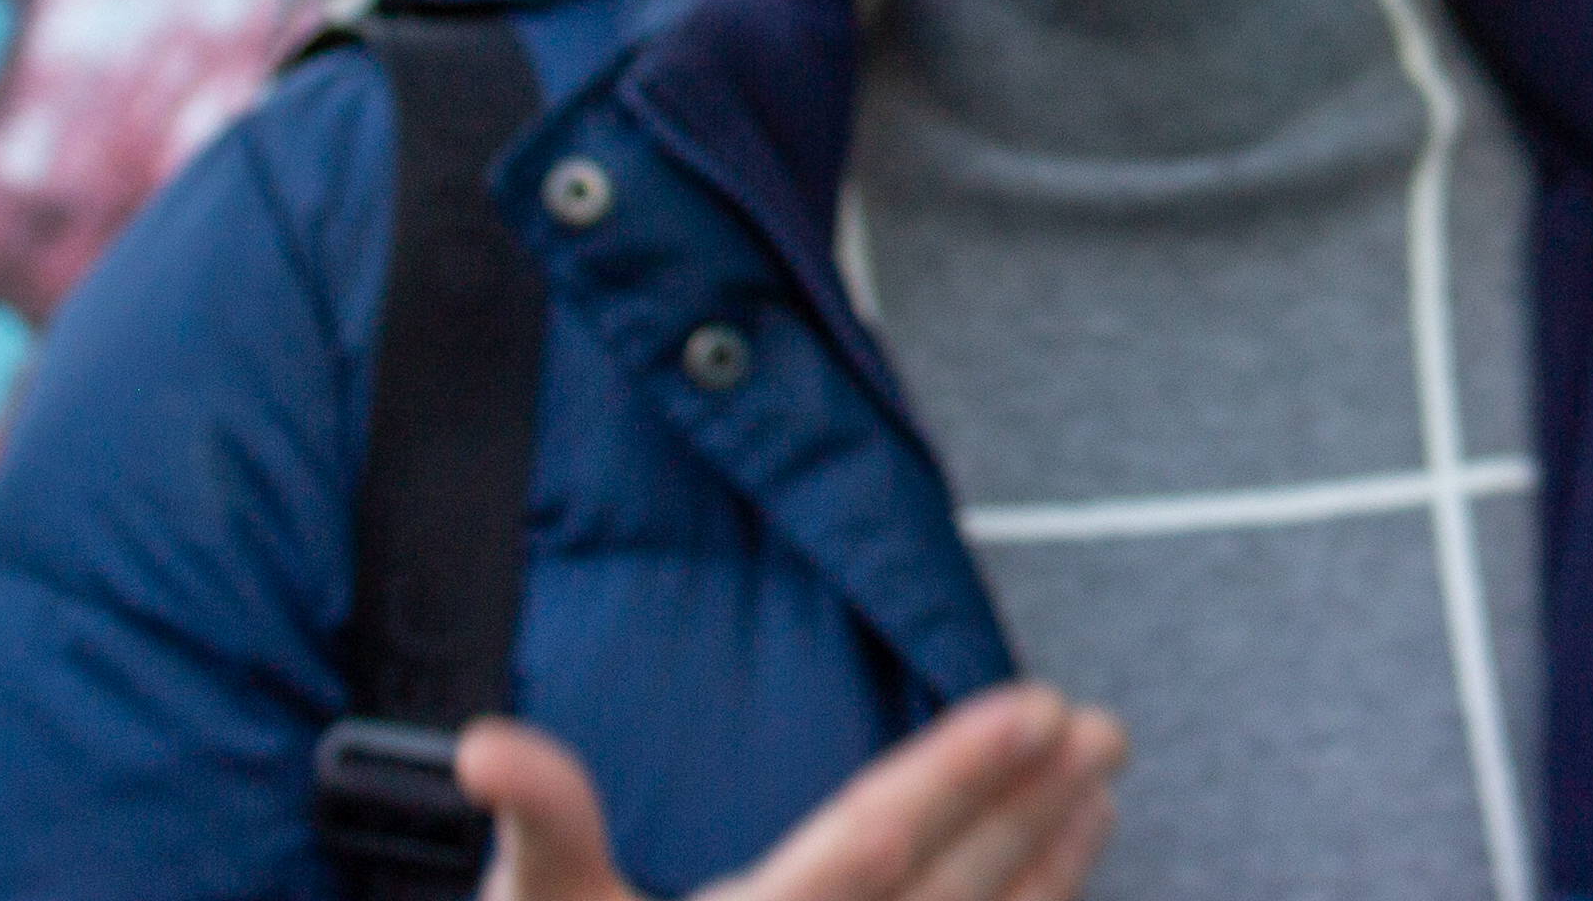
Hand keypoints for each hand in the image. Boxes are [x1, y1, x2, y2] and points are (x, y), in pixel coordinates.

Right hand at [463, 688, 1124, 900]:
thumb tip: (487, 746)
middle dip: (1028, 805)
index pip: (865, 845)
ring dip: (1045, 865)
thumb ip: (539, 822)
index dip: (956, 773)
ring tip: (1103, 790)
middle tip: (1105, 728)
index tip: (1037, 710)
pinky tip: (1064, 871)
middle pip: (944, 892)